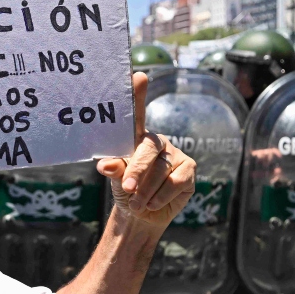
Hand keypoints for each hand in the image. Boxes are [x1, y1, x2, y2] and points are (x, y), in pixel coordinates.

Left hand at [97, 72, 195, 228]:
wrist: (142, 216)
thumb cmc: (127, 191)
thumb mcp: (117, 180)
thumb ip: (115, 170)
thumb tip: (105, 165)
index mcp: (137, 139)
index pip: (137, 114)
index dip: (138, 95)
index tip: (138, 76)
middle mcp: (157, 142)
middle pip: (148, 149)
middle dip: (137, 170)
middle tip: (127, 188)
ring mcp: (175, 154)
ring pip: (161, 170)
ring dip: (146, 191)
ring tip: (136, 204)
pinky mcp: (189, 169)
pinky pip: (176, 181)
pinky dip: (161, 196)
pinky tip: (153, 204)